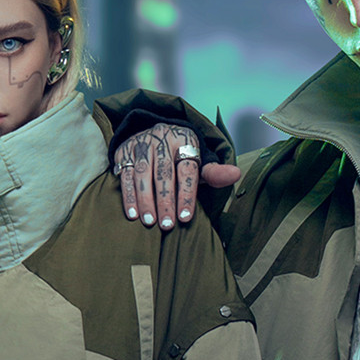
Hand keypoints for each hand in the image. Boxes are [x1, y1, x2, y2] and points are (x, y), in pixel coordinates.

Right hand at [114, 123, 240, 230]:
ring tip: (150, 222)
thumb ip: (214, 173)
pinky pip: (125, 175)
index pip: (187, 169)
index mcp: (185, 141)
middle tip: (167, 225)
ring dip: (146, 200)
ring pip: (143, 174)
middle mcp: (162, 139)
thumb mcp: (199, 162)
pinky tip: (132, 214)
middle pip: (164, 173)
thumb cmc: (180, 156)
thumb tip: (236, 174)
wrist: (155, 134)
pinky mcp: (124, 151)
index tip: (185, 217)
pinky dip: (128, 195)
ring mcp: (141, 144)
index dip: (186, 194)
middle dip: (166, 201)